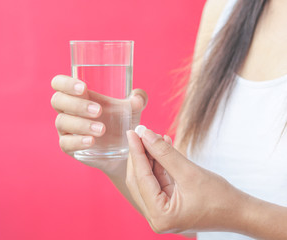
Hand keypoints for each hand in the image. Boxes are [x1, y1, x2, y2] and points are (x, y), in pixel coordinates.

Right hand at [50, 75, 147, 172]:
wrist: (124, 150)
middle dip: (77, 104)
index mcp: (78, 95)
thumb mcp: (132, 109)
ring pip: (62, 122)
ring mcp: (67, 129)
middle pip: (58, 100)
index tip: (84, 88)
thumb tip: (137, 97)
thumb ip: (138, 99)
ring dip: (81, 124)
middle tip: (99, 111)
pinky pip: (65, 143)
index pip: (59, 83)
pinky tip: (91, 141)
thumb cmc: (123, 122)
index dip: (66, 83)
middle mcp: (68, 110)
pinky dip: (78, 141)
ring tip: (102, 130)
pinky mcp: (68, 146)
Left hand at [126, 128, 246, 233]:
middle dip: (141, 154)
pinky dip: (159, 165)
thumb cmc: (220, 198)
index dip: (136, 152)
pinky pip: (158, 181)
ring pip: (148, 179)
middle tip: (140, 133)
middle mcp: (156, 218)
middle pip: (140, 180)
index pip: (141, 178)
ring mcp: (161, 213)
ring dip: (150, 157)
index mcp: (160, 216)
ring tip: (154, 137)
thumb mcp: (189, 172)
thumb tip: (145, 135)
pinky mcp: (168, 206)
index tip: (132, 132)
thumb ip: (164, 153)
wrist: (240, 212)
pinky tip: (162, 147)